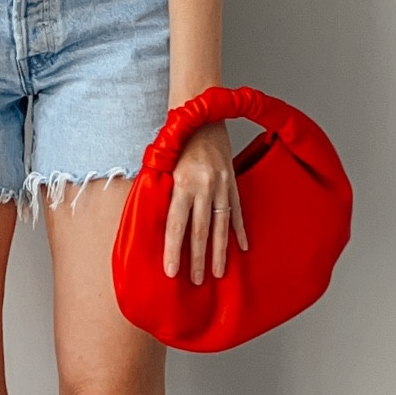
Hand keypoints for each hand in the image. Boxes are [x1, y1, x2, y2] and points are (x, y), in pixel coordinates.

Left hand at [164, 122, 247, 282]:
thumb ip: (161, 191)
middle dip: (198, 258)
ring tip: (218, 273)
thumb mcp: (163, 163)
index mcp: (182, 182)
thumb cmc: (176, 139)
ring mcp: (221, 184)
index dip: (173, 250)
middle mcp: (204, 185)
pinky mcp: (232, 180)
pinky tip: (242, 248)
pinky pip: (237, 210)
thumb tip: (153, 222)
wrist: (202, 113)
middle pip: (200, 230)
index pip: (176, 224)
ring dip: (220, 251)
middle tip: (197, 281)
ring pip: (221, 225)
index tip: (171, 272)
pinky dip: (239, 230)